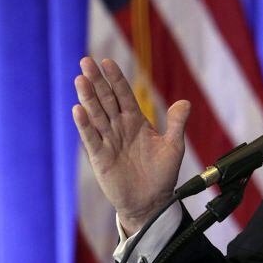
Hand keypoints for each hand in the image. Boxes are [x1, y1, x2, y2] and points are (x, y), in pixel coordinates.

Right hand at [72, 57, 190, 234]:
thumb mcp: (173, 146)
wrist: (151, 201)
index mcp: (136, 122)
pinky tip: (78, 110)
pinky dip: (84, 125)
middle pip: (106, 100)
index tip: (108, 62)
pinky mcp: (101, 157)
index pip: (124, 95)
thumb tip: (185, 102)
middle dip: (97, 81)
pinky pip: (91, 138)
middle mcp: (119, 128)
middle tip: (86, 61)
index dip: (116, 79)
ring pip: (96, 115)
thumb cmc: (162, 174)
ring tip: (80, 79)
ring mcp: (108, 141)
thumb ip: (177, 124)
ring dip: (87, 98)